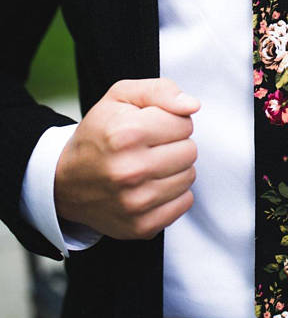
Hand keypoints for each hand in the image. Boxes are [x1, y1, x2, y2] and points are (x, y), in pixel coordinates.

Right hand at [55, 78, 198, 240]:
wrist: (65, 181)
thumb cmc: (100, 133)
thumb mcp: (121, 97)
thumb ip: (160, 90)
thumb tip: (192, 105)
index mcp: (126, 134)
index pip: (185, 123)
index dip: (171, 121)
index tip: (151, 126)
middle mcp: (130, 170)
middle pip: (190, 151)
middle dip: (175, 144)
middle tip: (150, 146)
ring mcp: (135, 203)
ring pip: (189, 176)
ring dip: (175, 169)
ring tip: (149, 165)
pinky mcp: (141, 226)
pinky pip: (184, 202)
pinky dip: (173, 193)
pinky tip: (151, 185)